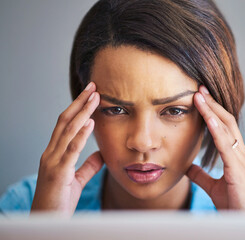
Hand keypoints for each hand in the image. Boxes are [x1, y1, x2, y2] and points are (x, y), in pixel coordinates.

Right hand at [31, 82, 103, 216]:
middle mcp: (51, 153)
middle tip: (93, 87)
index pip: (65, 125)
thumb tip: (100, 153)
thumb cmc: (59, 202)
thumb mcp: (76, 180)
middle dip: (80, 102)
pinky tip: (90, 122)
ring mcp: (52, 162)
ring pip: (67, 131)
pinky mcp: (58, 173)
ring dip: (82, 112)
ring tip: (95, 97)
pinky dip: (81, 134)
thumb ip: (87, 165)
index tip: (91, 95)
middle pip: (65, 121)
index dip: (77, 108)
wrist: (48, 221)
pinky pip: (71, 150)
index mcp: (54, 154)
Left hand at [186, 85, 244, 210]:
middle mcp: (240, 153)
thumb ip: (201, 175)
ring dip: (212, 110)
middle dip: (212, 104)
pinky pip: (226, 144)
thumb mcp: (213, 186)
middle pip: (226, 121)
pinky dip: (217, 129)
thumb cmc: (234, 204)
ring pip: (226, 128)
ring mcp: (241, 159)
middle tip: (199, 88)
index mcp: (235, 155)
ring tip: (199, 95)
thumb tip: (188, 166)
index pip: (224, 127)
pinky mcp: (238, 168)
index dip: (212, 112)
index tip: (200, 98)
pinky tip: (208, 117)